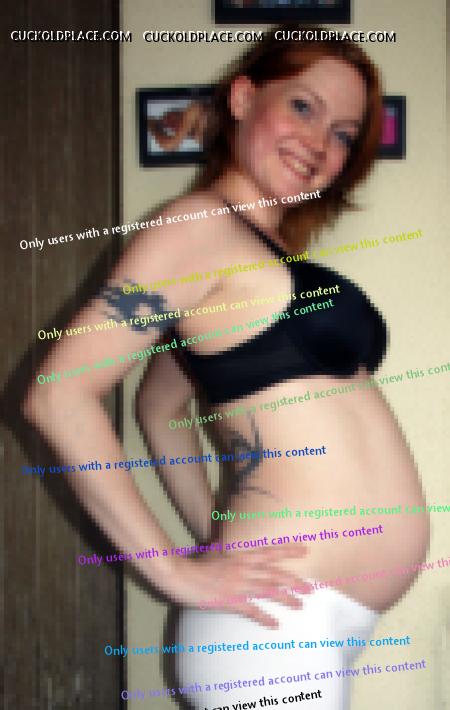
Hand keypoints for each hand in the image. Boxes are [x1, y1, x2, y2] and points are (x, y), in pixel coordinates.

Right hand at [167, 545, 311, 627]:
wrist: (182, 575)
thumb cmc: (197, 564)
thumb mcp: (216, 552)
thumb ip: (228, 550)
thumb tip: (230, 547)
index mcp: (241, 555)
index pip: (270, 551)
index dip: (289, 550)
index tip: (305, 550)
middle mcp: (244, 568)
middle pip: (275, 573)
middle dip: (295, 580)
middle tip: (311, 587)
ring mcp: (239, 585)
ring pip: (269, 590)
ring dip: (286, 598)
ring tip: (300, 605)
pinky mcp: (231, 601)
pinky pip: (253, 610)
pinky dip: (265, 617)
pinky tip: (275, 624)